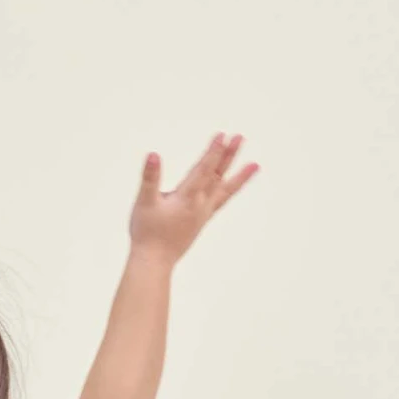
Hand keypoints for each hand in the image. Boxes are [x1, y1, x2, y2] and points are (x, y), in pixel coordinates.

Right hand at [128, 133, 257, 264]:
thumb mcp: (144, 203)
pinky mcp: (201, 221)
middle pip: (217, 176)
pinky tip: (232, 185)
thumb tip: (153, 156)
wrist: (154, 262)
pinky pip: (220, 202)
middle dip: (227, 156)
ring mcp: (203, 214)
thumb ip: (150, 178)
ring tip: (255, 165)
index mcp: (187, 198)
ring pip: (224, 190)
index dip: (213, 152)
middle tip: (240, 137)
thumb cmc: (146, 234)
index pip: (203, 170)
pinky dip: (229, 191)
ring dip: (239, 176)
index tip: (222, 135)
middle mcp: (199, 205)